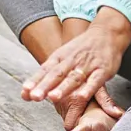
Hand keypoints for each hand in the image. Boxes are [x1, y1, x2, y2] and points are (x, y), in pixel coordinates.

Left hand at [22, 9, 130, 128]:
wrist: (105, 33)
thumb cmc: (80, 49)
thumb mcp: (61, 57)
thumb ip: (45, 76)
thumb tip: (25, 92)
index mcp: (60, 58)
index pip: (44, 71)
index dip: (35, 82)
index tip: (25, 93)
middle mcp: (71, 61)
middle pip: (56, 75)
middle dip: (45, 86)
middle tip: (35, 97)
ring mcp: (87, 65)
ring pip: (73, 78)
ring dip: (63, 88)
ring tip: (53, 98)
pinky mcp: (102, 70)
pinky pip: (95, 81)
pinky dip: (88, 89)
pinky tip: (82, 96)